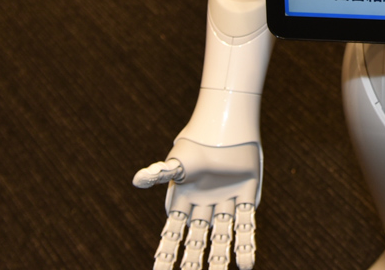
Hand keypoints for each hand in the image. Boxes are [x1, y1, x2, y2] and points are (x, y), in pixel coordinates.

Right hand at [134, 139, 261, 268]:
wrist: (226, 128)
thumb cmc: (197, 144)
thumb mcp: (178, 162)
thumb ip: (159, 172)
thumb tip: (137, 179)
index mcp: (184, 199)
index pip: (172, 232)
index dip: (167, 253)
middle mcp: (203, 204)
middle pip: (197, 239)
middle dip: (193, 259)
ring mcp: (224, 201)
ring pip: (221, 235)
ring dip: (220, 257)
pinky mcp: (244, 196)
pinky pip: (245, 224)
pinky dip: (246, 244)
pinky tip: (246, 264)